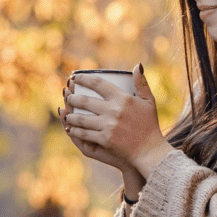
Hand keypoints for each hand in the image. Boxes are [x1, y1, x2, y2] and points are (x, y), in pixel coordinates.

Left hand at [60, 64, 174, 178]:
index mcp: (122, 99)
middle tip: (68, 97)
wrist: (150, 151)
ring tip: (66, 113)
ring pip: (81, 118)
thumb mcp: (149, 101)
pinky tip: (71, 128)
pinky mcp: (104, 139)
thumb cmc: (149, 125)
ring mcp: (108, 126)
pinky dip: (75, 130)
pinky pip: (84, 133)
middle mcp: (113, 110)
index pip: (97, 83)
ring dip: (70, 115)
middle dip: (72, 98)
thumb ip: (142, 83)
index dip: (83, 79)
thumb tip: (138, 65)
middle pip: (84, 101)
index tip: (74, 77)